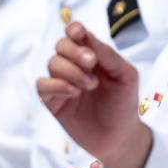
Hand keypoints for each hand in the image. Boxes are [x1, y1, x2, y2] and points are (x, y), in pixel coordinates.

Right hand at [37, 22, 152, 167]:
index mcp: (92, 55)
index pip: (75, 34)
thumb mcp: (125, 75)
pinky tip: (74, 93)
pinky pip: (42, 85)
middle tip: (91, 63)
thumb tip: (86, 34)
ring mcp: (62, 83)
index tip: (78, 32)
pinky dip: (56, 85)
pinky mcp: (53, 101)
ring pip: (52, 62)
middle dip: (74, 51)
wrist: (119, 137)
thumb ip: (107, 54)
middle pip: (61, 45)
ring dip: (70, 70)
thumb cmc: (124, 104)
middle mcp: (74, 65)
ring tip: (90, 85)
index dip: (74, 30)